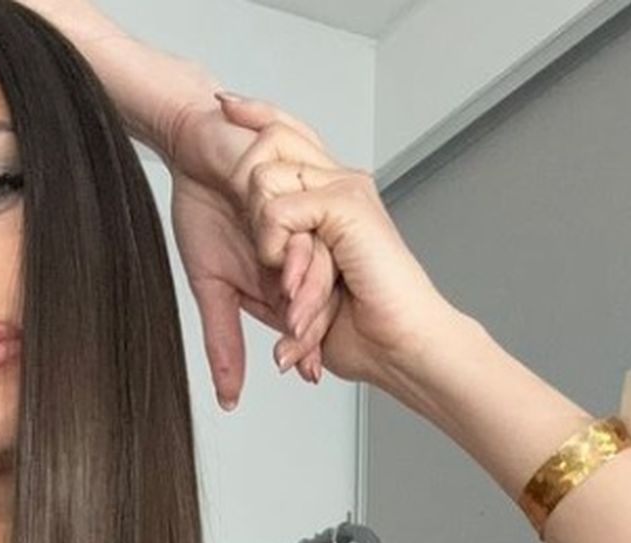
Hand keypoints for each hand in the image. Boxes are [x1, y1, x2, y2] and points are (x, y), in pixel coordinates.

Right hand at [168, 100, 343, 407]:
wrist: (192, 146)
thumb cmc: (202, 205)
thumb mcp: (210, 285)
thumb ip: (223, 340)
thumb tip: (228, 397)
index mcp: (293, 267)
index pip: (310, 310)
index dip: (307, 343)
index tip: (304, 372)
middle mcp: (306, 239)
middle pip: (322, 287)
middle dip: (313, 322)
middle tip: (300, 348)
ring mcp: (302, 210)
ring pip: (315, 254)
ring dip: (305, 285)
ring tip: (292, 307)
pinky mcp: (293, 177)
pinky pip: (296, 214)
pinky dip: (287, 238)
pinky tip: (273, 254)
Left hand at [210, 93, 460, 391]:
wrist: (405, 348)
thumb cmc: (368, 337)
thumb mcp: (304, 307)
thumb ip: (275, 283)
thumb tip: (245, 284)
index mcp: (333, 201)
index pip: (288, 136)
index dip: (255, 116)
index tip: (224, 105)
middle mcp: (342, 186)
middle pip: (273, 137)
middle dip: (247, 189)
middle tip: (265, 257)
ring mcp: (346, 191)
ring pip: (266, 178)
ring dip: (262, 237)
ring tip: (285, 281)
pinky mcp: (346, 204)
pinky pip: (279, 210)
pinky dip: (274, 247)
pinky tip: (288, 276)